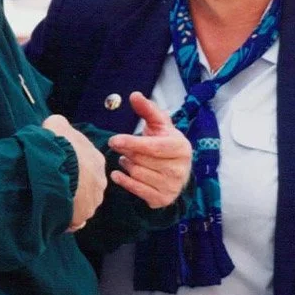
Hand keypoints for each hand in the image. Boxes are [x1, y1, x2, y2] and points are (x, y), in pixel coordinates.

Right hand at [42, 115, 106, 231]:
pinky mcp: (82, 216)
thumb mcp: (57, 124)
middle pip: (88, 187)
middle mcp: (100, 182)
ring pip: (83, 205)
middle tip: (57, 185)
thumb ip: (61, 126)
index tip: (62, 170)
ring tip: (54, 199)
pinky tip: (56, 214)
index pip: (89, 167)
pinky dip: (67, 220)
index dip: (75, 169)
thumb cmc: (56, 143)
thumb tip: (58, 125)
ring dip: (71, 204)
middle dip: (75, 188)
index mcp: (97, 160)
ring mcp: (93, 201)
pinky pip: (75, 221)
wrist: (52, 165)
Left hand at [107, 91, 191, 208]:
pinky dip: (124, 181)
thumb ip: (147, 109)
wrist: (178, 170)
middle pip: (142, 160)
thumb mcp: (159, 125)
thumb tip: (134, 95)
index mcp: (181, 147)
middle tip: (121, 147)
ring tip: (126, 159)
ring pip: (137, 174)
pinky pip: (137, 190)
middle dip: (127, 153)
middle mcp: (180, 168)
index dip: (132, 143)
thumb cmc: (165, 143)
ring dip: (126, 165)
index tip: (113, 140)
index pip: (153, 147)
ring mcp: (173, 186)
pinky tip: (118, 173)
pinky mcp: (163, 199)